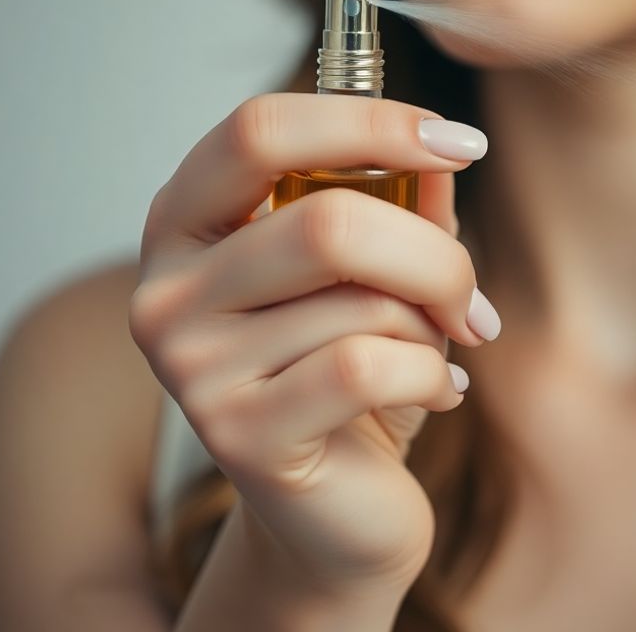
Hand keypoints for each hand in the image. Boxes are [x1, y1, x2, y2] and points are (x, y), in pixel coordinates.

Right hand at [128, 92, 498, 593]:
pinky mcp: (236, 435)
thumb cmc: (352, 376)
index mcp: (185, 223)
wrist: (337, 513)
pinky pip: (368, 366)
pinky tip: (438, 394)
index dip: (371, 121)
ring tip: (432, 357)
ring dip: (431, 329)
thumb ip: (402, 204)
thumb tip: (441, 149)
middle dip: (434, 257)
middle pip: (329, 221)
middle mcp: (165, 289)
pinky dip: (431, 376)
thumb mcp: (379, 276)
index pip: (258, 129)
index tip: (463, 142)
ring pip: (362, 301)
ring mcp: (189, 367)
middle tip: (471, 298)